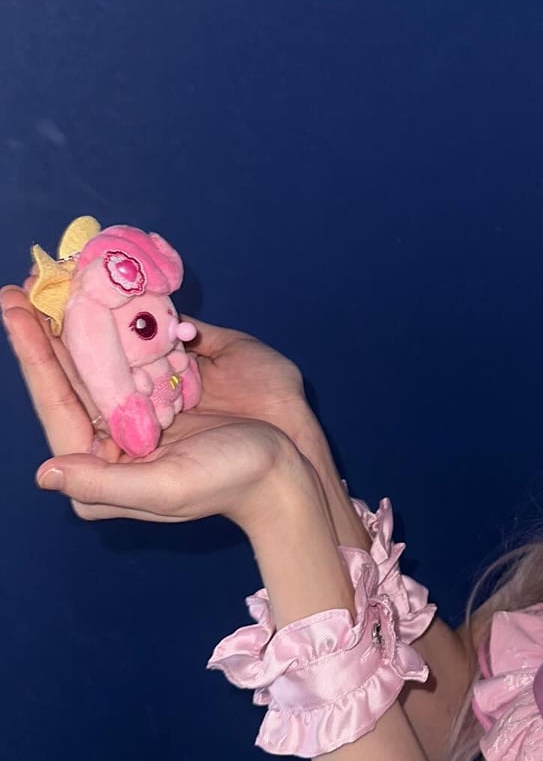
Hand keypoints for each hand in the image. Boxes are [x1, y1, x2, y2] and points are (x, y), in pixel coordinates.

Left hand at [3, 284, 363, 542]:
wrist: (295, 463)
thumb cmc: (232, 481)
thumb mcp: (166, 489)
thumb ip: (103, 485)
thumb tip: (45, 472)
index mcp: (108, 459)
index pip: (60, 400)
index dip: (34, 355)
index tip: (13, 308)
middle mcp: (123, 425)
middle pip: (77, 368)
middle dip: (51, 323)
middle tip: (32, 279)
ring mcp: (154, 395)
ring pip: (111, 348)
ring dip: (88, 309)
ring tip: (65, 272)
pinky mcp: (187, 370)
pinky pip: (154, 336)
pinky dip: (137, 309)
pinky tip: (117, 282)